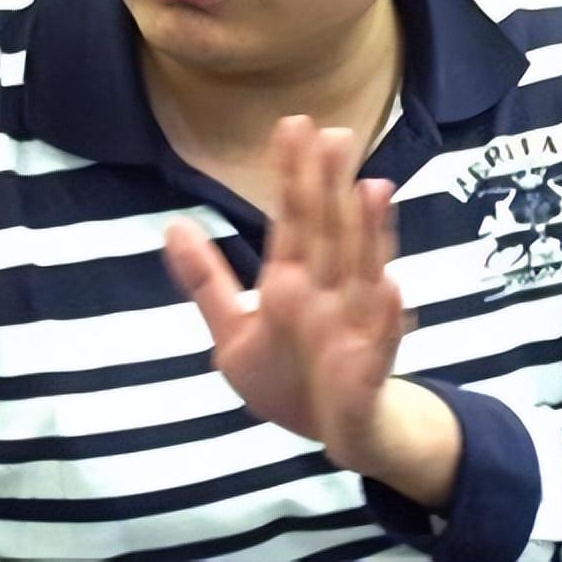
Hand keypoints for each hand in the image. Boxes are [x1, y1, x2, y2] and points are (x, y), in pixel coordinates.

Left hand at [164, 116, 416, 476]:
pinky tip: (389, 285)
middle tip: (337, 134)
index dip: (293, 175)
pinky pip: (380, 340)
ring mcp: (351, 327)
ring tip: (373, 188)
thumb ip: (205, 281)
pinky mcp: (367, 369)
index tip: (294, 126)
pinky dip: (386, 315)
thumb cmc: (288, 375)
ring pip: (361, 272)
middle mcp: (325, 292)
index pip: (292, 218)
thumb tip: (172, 226)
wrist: (331, 436)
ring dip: (369, 233)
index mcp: (291, 281)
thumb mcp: (234, 330)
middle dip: (332, 186)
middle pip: (329, 231)